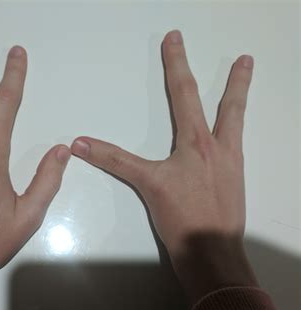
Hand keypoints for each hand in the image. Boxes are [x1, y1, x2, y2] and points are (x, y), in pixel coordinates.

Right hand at [71, 30, 257, 301]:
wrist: (210, 252)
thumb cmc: (181, 218)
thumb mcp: (148, 184)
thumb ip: (114, 160)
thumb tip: (80, 143)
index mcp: (196, 142)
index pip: (182, 93)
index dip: (175, 64)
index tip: (173, 41)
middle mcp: (217, 146)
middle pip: (223, 102)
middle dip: (229, 76)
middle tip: (243, 56)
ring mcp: (231, 161)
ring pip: (236, 118)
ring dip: (240, 92)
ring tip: (245, 70)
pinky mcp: (234, 176)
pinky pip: (236, 141)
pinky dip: (235, 125)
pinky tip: (231, 127)